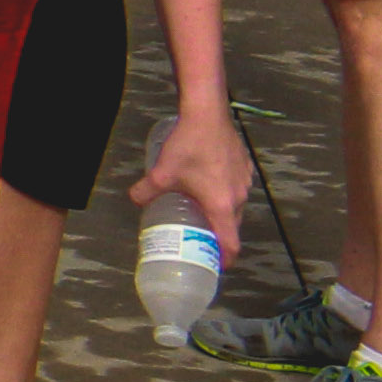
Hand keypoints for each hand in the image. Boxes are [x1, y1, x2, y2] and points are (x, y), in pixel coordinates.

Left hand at [133, 104, 257, 259]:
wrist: (207, 114)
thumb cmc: (187, 147)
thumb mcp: (160, 174)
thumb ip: (146, 192)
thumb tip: (136, 201)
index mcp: (222, 205)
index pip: (230, 242)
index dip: (224, 259)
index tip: (214, 266)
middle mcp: (239, 197)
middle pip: (232, 226)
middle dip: (218, 237)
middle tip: (199, 242)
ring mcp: (245, 182)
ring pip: (236, 207)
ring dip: (221, 215)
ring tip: (201, 216)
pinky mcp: (245, 168)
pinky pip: (236, 190)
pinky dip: (225, 197)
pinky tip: (208, 189)